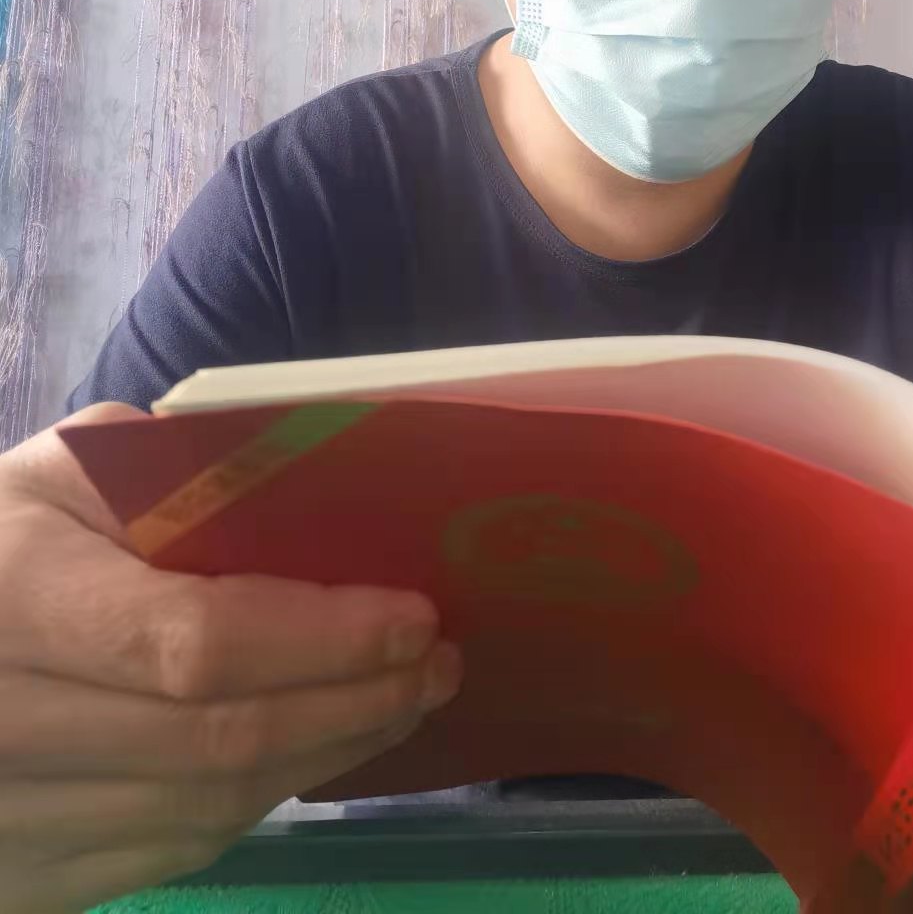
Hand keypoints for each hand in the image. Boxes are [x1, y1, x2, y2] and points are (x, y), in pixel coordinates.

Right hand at [0, 402, 462, 913]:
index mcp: (22, 602)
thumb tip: (315, 484)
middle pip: (220, 741)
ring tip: (400, 702)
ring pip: (207, 810)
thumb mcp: (65, 474)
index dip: (322, 639)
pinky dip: (262, 800)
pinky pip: (171, 851)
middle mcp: (10, 728)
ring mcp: (12, 824)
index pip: (198, 644)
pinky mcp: (27, 880)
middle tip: (437, 664)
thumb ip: (177, 471)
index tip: (415, 616)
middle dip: (355, 702)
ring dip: (326, 757)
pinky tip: (314, 750)